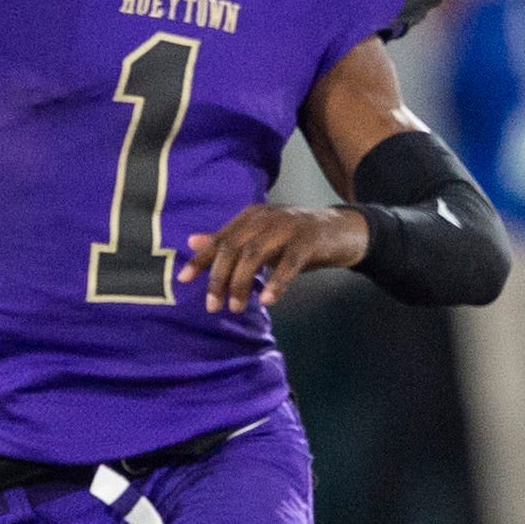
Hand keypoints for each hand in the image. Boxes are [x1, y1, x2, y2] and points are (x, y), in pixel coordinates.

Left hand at [181, 204, 370, 312]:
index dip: (201, 259)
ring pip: (255, 254)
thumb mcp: (260, 238)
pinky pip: (288, 263)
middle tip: (213, 306)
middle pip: (234, 247)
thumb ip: (229, 240)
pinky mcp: (308, 241)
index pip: (220, 239)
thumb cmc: (296, 239)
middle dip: (219, 278)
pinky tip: (268, 300)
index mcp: (251, 216)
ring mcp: (288, 227)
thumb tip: (192, 241)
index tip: (183, 280)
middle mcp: (266, 217)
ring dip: (242, 283)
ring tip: (235, 307)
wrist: (341, 231)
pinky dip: (276, 282)